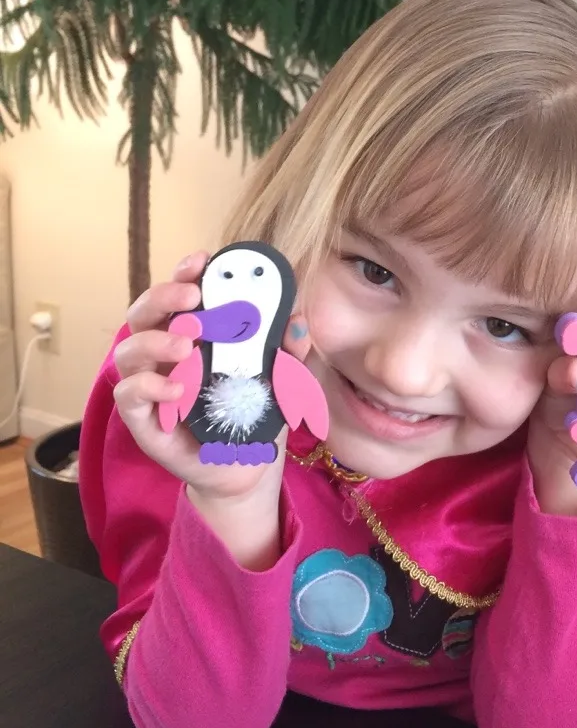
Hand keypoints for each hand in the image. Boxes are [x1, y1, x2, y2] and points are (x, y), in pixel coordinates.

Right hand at [113, 251, 311, 508]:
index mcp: (192, 333)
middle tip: (193, 298)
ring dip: (155, 341)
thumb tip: (296, 320)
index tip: (202, 261)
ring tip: (186, 347)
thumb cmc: (254, 412)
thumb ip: (288, 349)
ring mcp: (149, 385)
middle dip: (164, 296)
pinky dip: (148, 387)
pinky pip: (129, 395)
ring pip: (129, 350)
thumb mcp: (280, 377)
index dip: (185, 272)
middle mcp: (163, 353)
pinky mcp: (143, 420)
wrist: (245, 466)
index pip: (180, 294)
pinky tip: (176, 390)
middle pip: (144, 312)